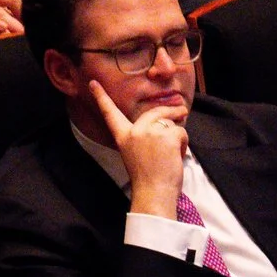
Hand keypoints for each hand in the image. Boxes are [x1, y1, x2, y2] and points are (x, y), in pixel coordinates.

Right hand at [90, 84, 187, 218]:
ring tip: (174, 152)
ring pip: (170, 123)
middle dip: (170, 110)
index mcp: (123, 137)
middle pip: (154, 112)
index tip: (93, 83)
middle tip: (183, 110)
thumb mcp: (137, 154)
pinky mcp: (166, 136)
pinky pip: (181, 131)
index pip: (110, 114)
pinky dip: (184, 144)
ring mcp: (150, 132)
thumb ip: (144, 138)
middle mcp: (134, 131)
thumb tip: (164, 123)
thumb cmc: (148, 180)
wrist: (154, 192)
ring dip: (178, 134)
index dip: (101, 97)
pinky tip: (177, 156)